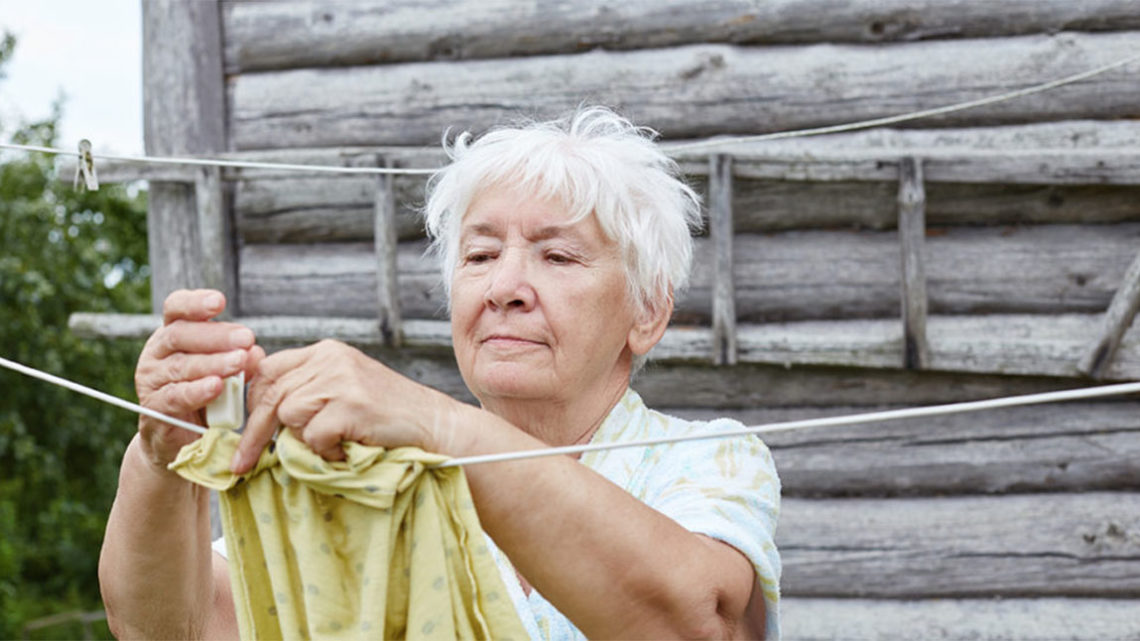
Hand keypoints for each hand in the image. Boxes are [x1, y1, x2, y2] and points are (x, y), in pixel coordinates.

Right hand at [134, 289, 263, 470]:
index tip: (220, 302)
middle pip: (181, 334)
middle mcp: (157, 353)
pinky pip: (175, 396)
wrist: (182, 439)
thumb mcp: (226, 373)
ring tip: (239, 362)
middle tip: (246, 338)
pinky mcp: (154, 407)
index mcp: (173, 335)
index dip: (195, 303)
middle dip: (217, 336)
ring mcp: (151, 380)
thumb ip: (240, 361)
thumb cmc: (207, 396)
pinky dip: (197, 391)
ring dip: (213, 363)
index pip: (176, 308)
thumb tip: (256, 352)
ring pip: (180, 365)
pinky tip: (216, 386)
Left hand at [232, 339, 454, 473]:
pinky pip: (313, 436)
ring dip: (306, 441)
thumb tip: (254, 412)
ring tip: (334, 444)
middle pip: (270, 394)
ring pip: (289, 416)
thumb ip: (307, 390)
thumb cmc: (386, 415)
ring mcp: (342, 379)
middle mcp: (331, 358)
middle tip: (243, 463)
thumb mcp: (343, 389)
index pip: (268, 369)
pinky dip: (326, 452)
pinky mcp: (352, 404)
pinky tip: (347, 449)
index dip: (250, 402)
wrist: (433, 424)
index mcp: (326, 351)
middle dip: (253, 433)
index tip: (239, 429)